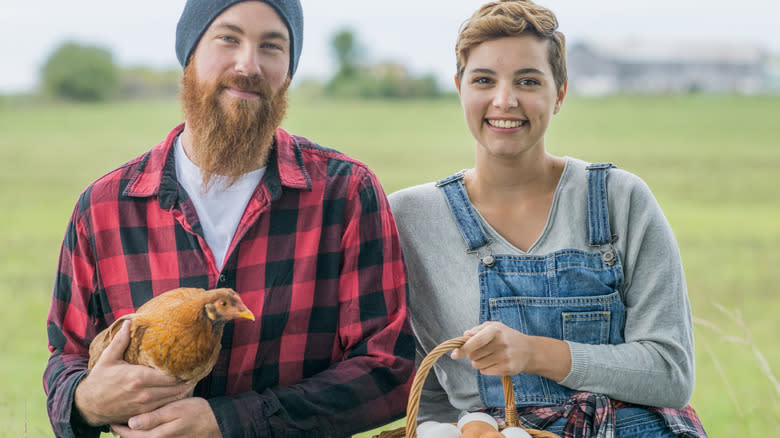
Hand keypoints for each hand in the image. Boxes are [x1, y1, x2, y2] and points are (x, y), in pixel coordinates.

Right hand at [74, 321, 194, 425]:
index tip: (191, 362)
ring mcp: (145, 406)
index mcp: (138, 377)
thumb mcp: (108, 358)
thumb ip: (120, 341)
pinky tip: (179, 392)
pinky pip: (165, 407)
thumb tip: (130, 322)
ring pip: (173, 399)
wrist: (88, 404)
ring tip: (192, 379)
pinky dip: (174, 400)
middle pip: (176, 388)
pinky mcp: (143, 414)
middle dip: (188, 379)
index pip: (170, 375)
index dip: (184, 370)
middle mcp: (144, 393)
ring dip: (184, 390)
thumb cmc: (99, 379)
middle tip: (197, 370)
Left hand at [110, 397, 220, 437]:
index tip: (111, 418)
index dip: (118, 427)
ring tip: (126, 423)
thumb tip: (131, 423)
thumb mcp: (175, 411)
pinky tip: (144, 427)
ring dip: (133, 434)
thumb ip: (153, 418)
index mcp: (156, 435)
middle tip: (115, 420)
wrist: (217, 423)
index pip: (130, 434)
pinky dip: (145, 435)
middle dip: (123, 432)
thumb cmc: (197, 413)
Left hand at [450, 321, 570, 380]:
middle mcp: (501, 344)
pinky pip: (484, 372)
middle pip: (472, 355)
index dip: (463, 349)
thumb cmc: (506, 337)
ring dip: (478, 362)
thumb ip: (477, 330)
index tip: (454, 355)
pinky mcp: (506, 369)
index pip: (475, 341)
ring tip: (490, 356)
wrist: (529, 351)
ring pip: (477, 365)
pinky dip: (485, 368)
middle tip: (481, 351)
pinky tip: (495, 362)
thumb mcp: (494, 327)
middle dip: (472, 354)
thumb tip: (465, 336)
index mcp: (496, 330)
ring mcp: (504, 357)